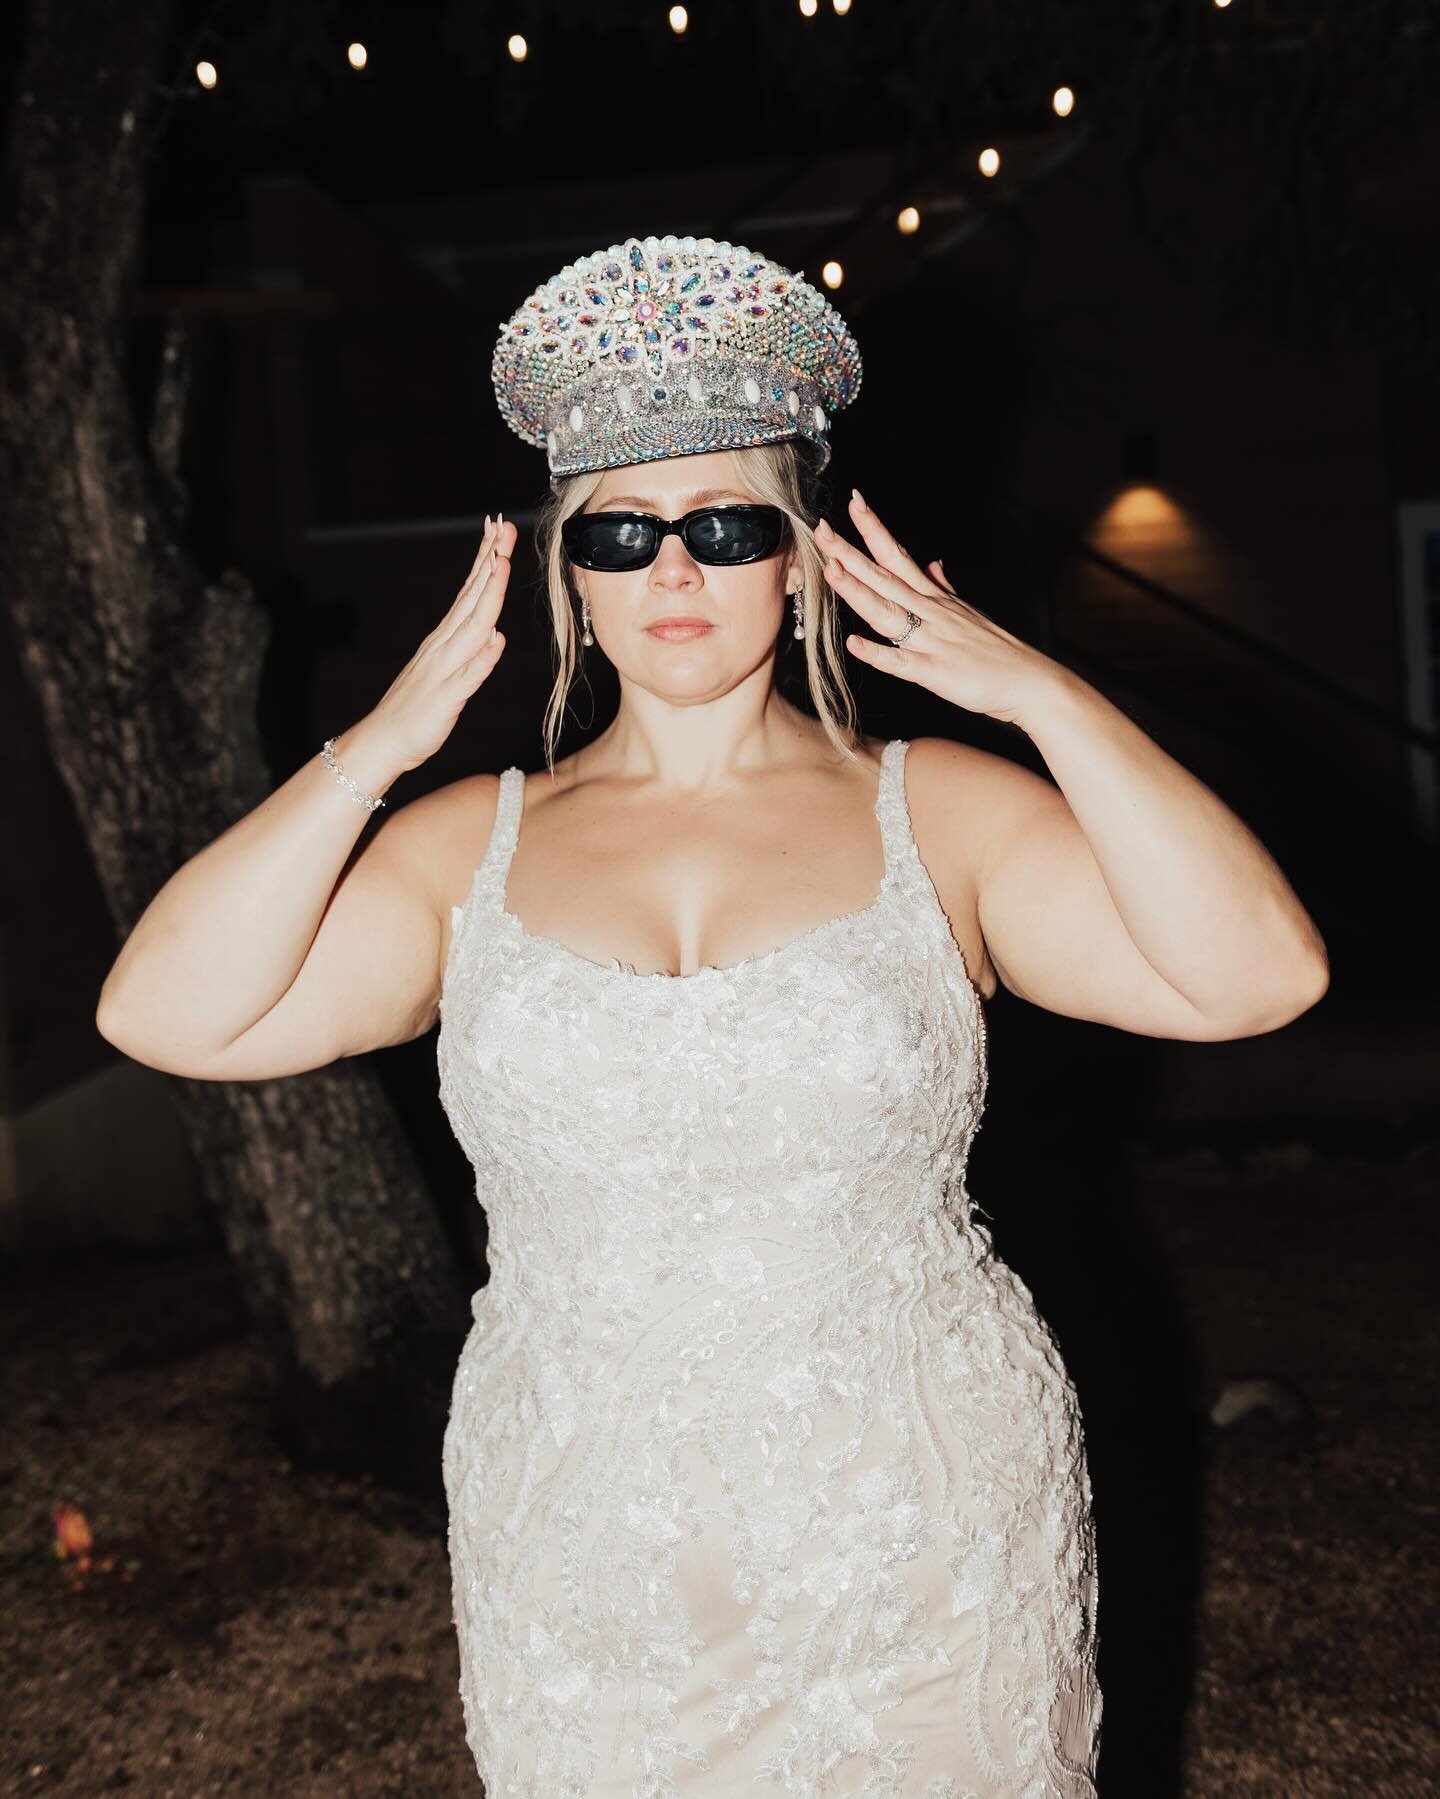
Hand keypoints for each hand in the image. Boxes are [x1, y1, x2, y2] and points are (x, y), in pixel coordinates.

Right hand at [364, 513, 516, 772]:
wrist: (383, 740)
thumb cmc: (417, 708)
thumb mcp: (449, 674)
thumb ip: (469, 652)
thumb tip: (495, 631)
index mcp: (446, 639)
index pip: (470, 592)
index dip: (486, 561)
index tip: (499, 531)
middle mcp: (443, 646)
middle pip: (472, 598)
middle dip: (490, 561)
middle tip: (502, 527)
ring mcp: (443, 670)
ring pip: (471, 627)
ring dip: (487, 596)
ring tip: (501, 565)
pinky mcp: (445, 698)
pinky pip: (467, 676)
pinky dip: (482, 657)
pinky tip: (496, 640)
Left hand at [815, 491, 1061, 728]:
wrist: (1031, 680)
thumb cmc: (998, 651)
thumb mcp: (969, 611)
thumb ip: (945, 587)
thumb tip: (933, 563)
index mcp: (935, 598)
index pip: (898, 556)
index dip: (874, 530)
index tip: (853, 502)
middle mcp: (931, 612)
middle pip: (885, 577)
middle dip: (851, 553)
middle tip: (822, 529)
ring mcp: (932, 640)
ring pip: (888, 612)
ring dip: (858, 592)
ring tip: (831, 571)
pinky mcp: (936, 672)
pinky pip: (901, 662)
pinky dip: (878, 654)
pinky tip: (854, 645)